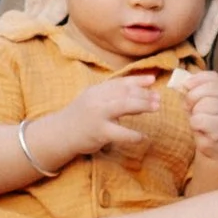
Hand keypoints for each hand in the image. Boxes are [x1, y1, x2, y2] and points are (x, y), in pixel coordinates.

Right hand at [44, 75, 160, 161]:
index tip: (153, 80)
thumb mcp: (94, 101)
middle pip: (125, 92)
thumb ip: (113, 95)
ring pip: (124, 106)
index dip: (138, 80)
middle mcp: (97, 99)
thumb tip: (141, 91)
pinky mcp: (98, 132)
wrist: (59, 134)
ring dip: (142, 105)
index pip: (120, 82)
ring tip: (156, 108)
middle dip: (144, 94)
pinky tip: (143, 137)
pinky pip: (120, 133)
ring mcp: (98, 115)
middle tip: (158, 98)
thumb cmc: (82, 117)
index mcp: (97, 90)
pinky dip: (134, 135)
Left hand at [172, 68, 217, 162]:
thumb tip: (180, 84)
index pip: (212, 77)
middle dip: (191, 99)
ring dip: (194, 115)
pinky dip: (195, 126)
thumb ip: (192, 91)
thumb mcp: (200, 102)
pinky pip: (198, 120)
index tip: (187, 88)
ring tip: (200, 122)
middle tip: (193, 110)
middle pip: (204, 90)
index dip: (195, 81)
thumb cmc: (208, 122)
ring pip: (201, 106)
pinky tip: (202, 130)